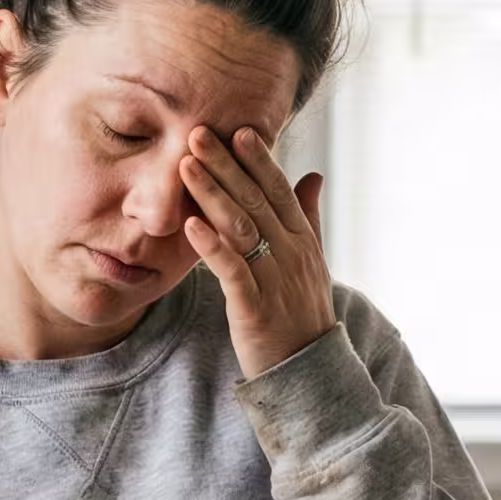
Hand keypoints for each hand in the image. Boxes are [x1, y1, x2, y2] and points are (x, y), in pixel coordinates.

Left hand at [179, 126, 337, 379]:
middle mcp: (291, 254)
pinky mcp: (255, 308)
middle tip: (198, 133)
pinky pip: (232, 272)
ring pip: (242, 229)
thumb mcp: (311, 261)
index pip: (279, 191)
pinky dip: (212, 247)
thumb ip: (307, 216)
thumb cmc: (301, 312)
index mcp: (302, 240)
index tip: (239, 129)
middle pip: (256, 201)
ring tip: (187, 166)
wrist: (308, 370)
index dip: (259, 160)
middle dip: (226, 166)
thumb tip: (313, 175)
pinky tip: (190, 226)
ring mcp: (274, 280)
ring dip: (213, 195)